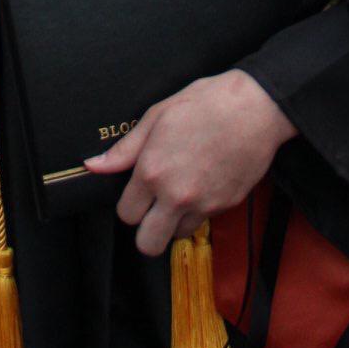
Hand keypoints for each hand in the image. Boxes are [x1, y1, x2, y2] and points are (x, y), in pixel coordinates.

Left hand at [84, 70, 296, 256]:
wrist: (255, 108)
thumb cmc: (205, 103)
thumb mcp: (157, 116)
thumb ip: (125, 149)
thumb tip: (94, 167)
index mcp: (152, 171)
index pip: (126, 214)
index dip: (129, 204)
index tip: (137, 193)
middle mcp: (175, 195)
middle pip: (147, 243)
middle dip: (145, 230)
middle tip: (152, 208)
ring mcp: (203, 204)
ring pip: (177, 236)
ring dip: (174, 223)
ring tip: (179, 195)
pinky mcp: (226, 206)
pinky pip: (203, 222)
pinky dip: (199, 212)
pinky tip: (202, 185)